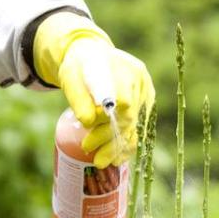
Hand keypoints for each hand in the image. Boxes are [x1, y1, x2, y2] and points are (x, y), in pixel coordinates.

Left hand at [33, 11, 155, 167]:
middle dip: (107, 137)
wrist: (93, 55)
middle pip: (127, 115)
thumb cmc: (80, 66)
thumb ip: (79, 97)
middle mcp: (138, 79)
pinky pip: (139, 126)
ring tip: (100, 162)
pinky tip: (117, 159)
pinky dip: (127, 144)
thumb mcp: (71, 77)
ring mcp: (145, 91)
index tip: (89, 133)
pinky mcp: (146, 102)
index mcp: (121, 68)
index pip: (121, 98)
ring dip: (117, 146)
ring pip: (134, 124)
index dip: (107, 119)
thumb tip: (87, 122)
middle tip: (87, 148)